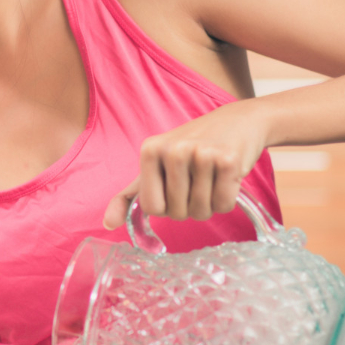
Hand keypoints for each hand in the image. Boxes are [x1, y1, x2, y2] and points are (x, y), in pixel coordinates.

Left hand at [102, 101, 268, 229]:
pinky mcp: (229, 160)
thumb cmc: (193, 147)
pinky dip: (227, 199)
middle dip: (190, 207)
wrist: (237, 121)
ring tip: (212, 177)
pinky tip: (227, 176)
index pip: (151, 208)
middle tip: (198, 180)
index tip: (174, 187)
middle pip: (177, 213)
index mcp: (150, 150)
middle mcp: (173, 149)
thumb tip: (107, 223)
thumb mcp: (156, 165)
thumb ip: (131, 195)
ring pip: (201, 211)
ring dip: (209, 204)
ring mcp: (201, 153)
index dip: (166, 206)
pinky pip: (224, 205)